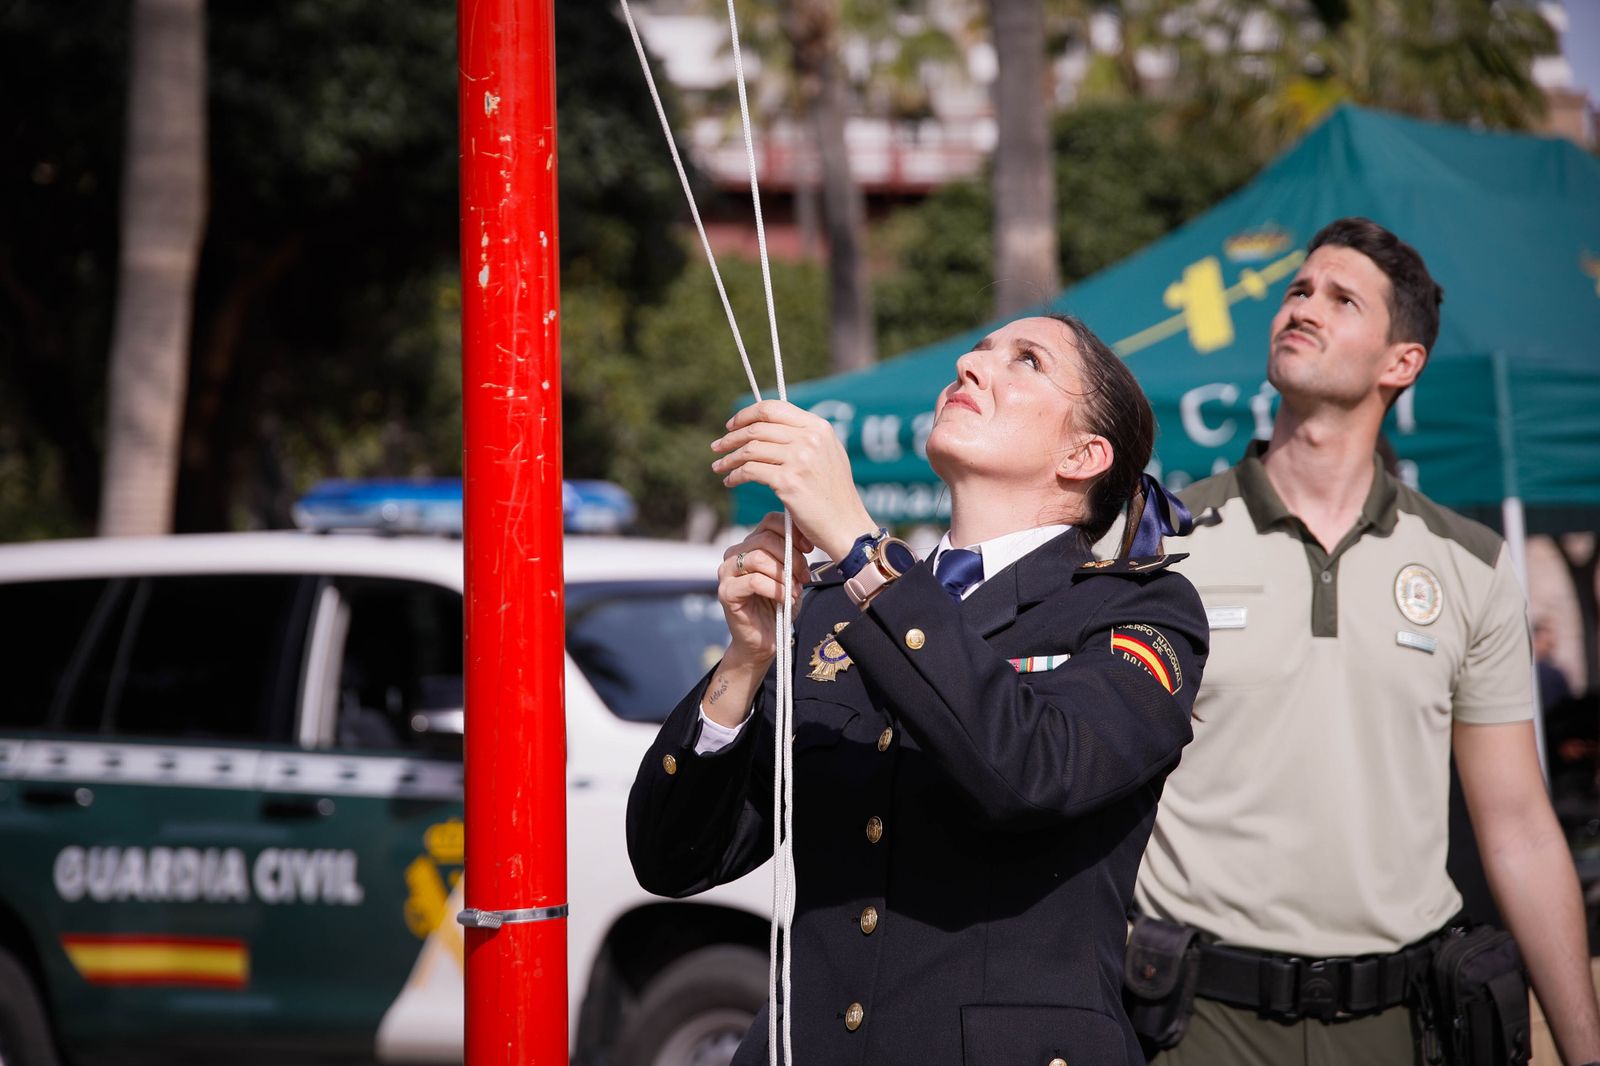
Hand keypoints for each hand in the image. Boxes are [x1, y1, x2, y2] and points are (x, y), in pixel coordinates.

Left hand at [711, 400, 874, 562]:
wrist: (846, 525)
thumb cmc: (834, 495)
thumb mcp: (828, 455)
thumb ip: (804, 437)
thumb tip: (769, 427)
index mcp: (819, 427)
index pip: (773, 408)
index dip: (746, 414)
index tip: (732, 425)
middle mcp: (810, 439)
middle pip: (757, 428)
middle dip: (731, 437)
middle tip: (717, 447)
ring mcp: (799, 459)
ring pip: (749, 449)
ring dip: (728, 458)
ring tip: (718, 467)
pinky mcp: (788, 482)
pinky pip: (750, 472)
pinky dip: (735, 476)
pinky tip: (730, 481)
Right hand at [716, 512, 811, 667]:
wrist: (765, 641)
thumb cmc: (778, 606)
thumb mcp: (791, 575)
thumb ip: (793, 554)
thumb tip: (806, 537)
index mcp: (749, 546)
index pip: (769, 522)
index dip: (792, 531)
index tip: (809, 548)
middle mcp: (734, 555)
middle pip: (765, 539)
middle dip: (791, 557)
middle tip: (804, 575)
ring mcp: (726, 573)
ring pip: (759, 558)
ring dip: (784, 574)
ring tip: (795, 590)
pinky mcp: (726, 592)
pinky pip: (754, 581)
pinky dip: (776, 589)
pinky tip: (786, 599)